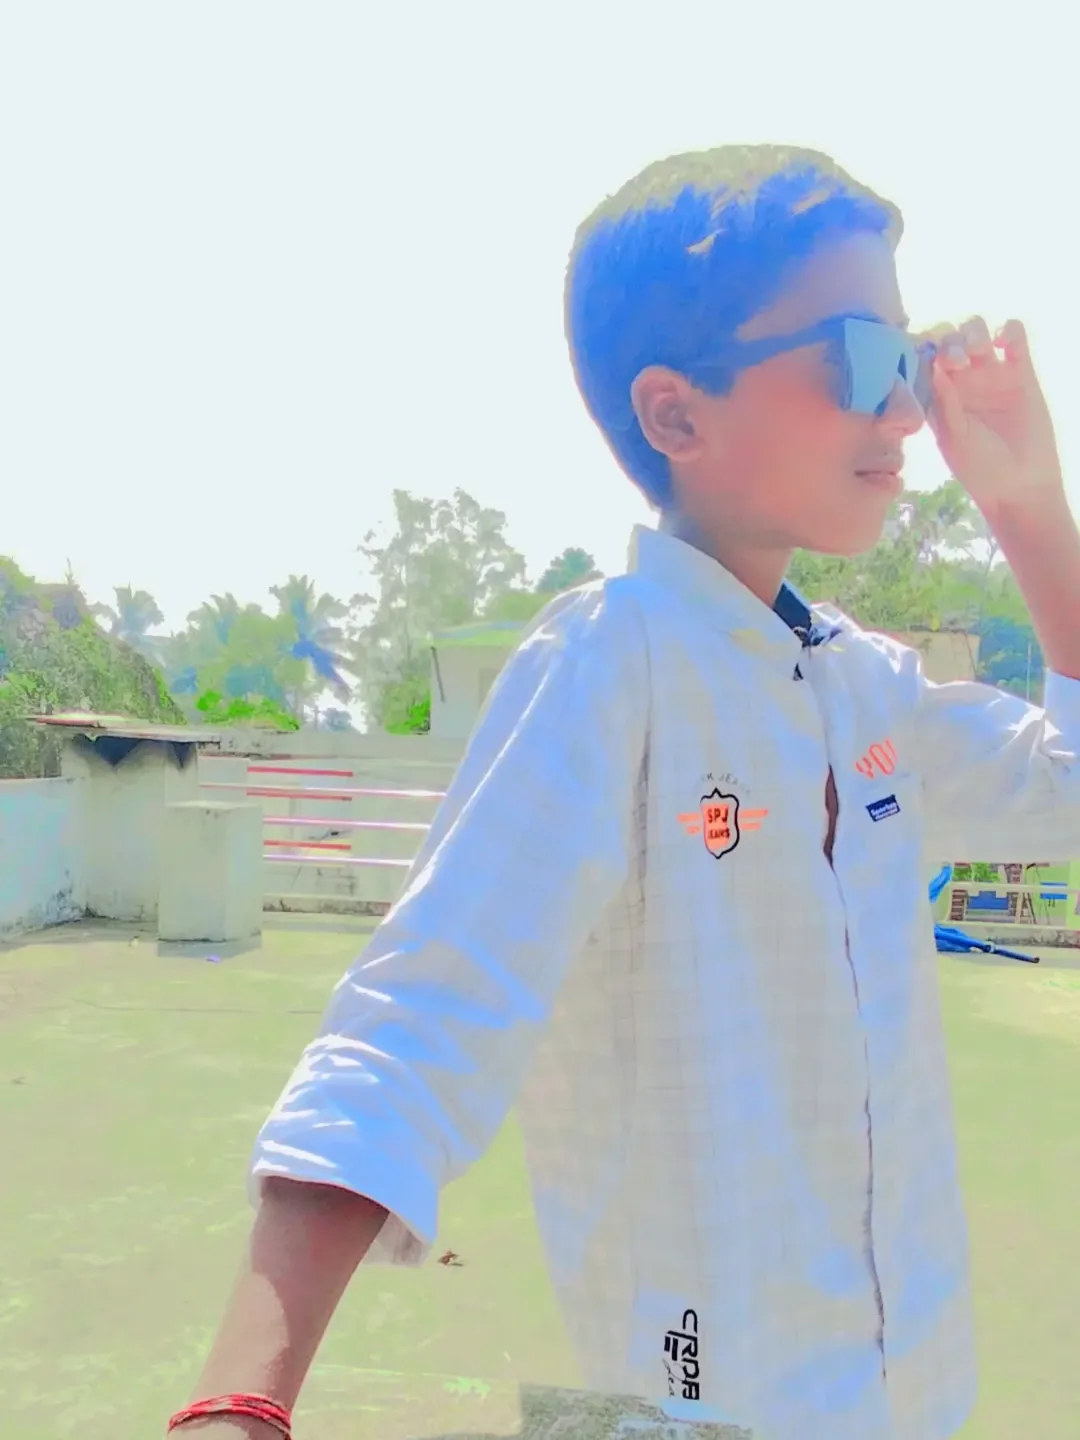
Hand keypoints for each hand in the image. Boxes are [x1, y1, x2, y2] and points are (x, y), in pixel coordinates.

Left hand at [924, 316, 1062, 517]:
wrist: (1020, 483)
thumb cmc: (979, 468)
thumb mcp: (954, 438)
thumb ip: (943, 402)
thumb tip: (932, 366)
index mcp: (936, 394)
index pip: (921, 358)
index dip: (918, 347)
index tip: (919, 352)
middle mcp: (961, 379)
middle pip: (947, 337)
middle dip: (947, 339)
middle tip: (955, 361)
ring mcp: (990, 373)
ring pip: (976, 330)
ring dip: (972, 332)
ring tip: (976, 352)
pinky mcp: (1020, 371)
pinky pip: (1015, 335)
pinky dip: (1009, 329)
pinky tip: (1003, 344)